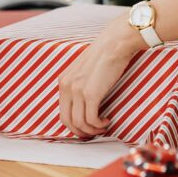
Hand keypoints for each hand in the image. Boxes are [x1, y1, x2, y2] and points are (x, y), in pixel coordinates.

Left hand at [58, 11, 144, 137]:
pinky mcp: (91, 94)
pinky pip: (91, 120)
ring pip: (79, 124)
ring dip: (92, 130)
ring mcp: (77, 90)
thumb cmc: (104, 54)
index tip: (85, 127)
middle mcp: (67, 86)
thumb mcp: (83, 70)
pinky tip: (107, 120)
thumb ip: (78, 84)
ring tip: (102, 125)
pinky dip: (99, 125)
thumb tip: (83, 103)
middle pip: (67, 121)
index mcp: (63, 81)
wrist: (115, 43)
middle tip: (93, 133)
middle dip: (80, 132)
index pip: (62, 112)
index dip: (74, 124)